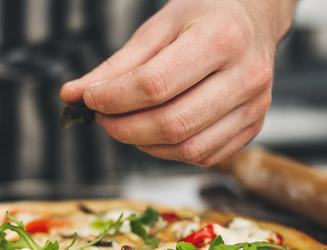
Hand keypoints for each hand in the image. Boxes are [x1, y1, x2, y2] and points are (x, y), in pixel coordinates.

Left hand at [60, 0, 295, 165]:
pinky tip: (153, 133)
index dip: (114, 98)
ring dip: (143, 144)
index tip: (91, 98)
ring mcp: (255, 105)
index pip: (155, 85)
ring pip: (187, 148)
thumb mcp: (158, 28)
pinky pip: (203, 156)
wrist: (255, 17)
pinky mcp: (254, 127)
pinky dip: (168, 152)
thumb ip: (116, 65)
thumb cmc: (205, 16)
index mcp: (221, 38)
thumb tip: (71, 94)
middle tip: (102, 117)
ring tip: (125, 124)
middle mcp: (246, 75)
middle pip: (171, 123)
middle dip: (123, 128)